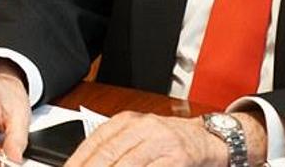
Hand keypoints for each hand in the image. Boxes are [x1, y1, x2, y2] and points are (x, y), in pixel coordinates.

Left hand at [66, 112, 224, 166]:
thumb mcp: (137, 137)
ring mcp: (160, 141)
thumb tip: (85, 163)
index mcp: (127, 122)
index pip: (94, 141)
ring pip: (128, 163)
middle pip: (108, 153)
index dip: (78, 160)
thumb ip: (113, 150)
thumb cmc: (167, 140)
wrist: (205, 138)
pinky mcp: (177, 157)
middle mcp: (142, 127)